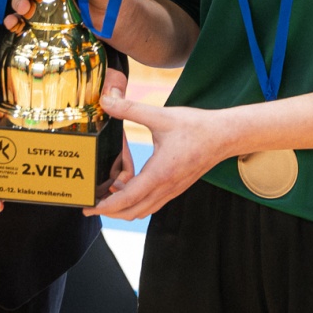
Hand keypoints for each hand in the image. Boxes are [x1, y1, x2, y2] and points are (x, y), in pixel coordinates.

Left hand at [85, 91, 233, 219]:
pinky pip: (152, 203)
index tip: (87, 208)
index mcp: (160, 173)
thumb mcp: (161, 116)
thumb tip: (106, 100)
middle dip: (109, 211)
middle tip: (90, 204)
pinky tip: (129, 186)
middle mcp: (166, 187)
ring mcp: (173, 190)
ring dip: (123, 207)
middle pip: (132, 212)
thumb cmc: (196, 126)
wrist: (225, 135)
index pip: (126, 200)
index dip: (104, 207)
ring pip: (142, 210)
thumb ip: (130, 109)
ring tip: (107, 194)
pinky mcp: (177, 187)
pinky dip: (136, 202)